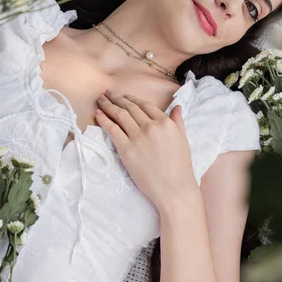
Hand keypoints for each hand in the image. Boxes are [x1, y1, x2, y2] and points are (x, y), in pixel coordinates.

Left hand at [94, 89, 197, 211]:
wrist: (174, 189)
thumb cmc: (181, 167)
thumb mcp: (183, 140)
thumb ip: (178, 121)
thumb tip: (177, 106)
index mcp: (165, 123)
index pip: (145, 106)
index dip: (132, 99)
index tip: (124, 96)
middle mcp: (151, 126)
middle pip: (130, 108)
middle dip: (117, 98)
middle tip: (108, 92)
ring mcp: (138, 137)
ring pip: (120, 115)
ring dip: (108, 105)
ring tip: (101, 99)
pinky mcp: (126, 150)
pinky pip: (112, 130)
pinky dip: (104, 120)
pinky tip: (98, 113)